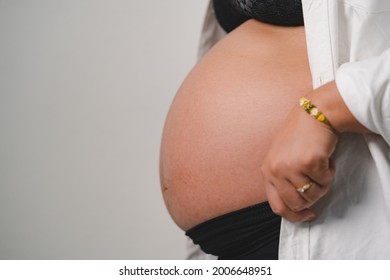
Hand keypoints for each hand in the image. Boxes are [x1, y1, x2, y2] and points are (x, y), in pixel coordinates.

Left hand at [261, 102, 337, 221]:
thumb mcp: (282, 159)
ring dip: (322, 184)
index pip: (276, 206)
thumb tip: (296, 207)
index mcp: (267, 171)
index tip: (308, 214)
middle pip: (296, 204)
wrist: (313, 114)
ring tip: (320, 167)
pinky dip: (330, 172)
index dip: (294, 216)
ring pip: (313, 195)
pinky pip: (325, 181)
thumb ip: (283, 180)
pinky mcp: (310, 162)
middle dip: (312, 199)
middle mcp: (276, 170)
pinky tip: (325, 158)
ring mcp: (292, 167)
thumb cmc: (300, 136)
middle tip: (318, 183)